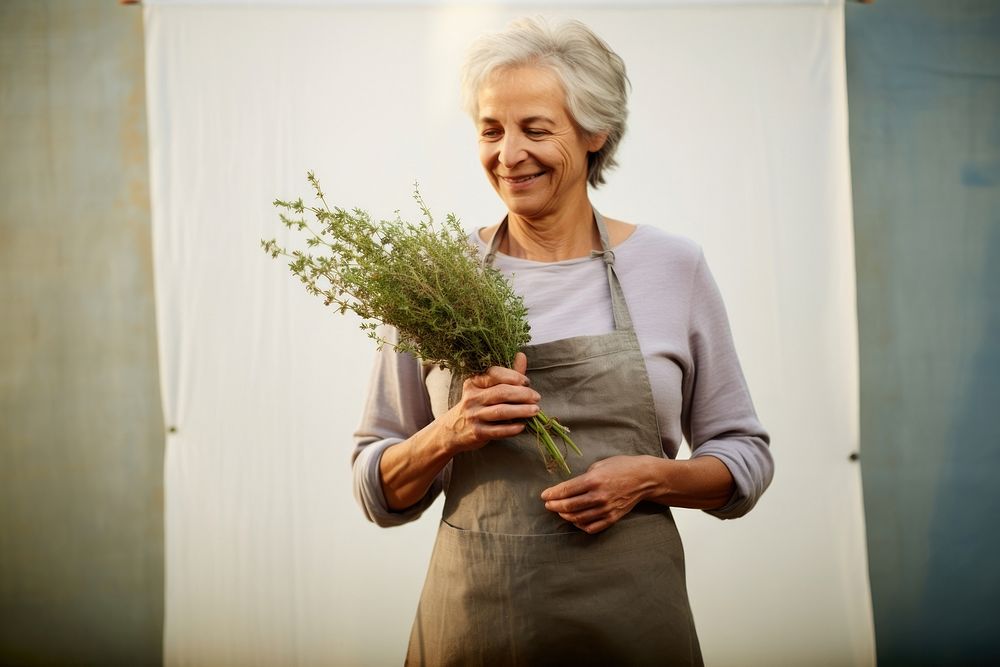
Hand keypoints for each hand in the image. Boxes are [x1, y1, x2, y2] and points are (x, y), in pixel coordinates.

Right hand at [439, 352, 539, 453]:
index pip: (494, 374)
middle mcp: (472, 397)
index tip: (527, 382)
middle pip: (501, 392)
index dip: (513, 376)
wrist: (453, 430)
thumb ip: (506, 374)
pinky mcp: (477, 432)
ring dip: (521, 410)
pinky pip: (498, 430)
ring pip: (501, 411)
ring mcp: (473, 415)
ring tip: (535, 410)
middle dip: (522, 394)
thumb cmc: (476, 405)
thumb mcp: (486, 388)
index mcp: (474, 382)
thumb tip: (521, 355)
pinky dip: (512, 428)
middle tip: (537, 397)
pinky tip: (522, 426)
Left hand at [540, 455, 657, 533]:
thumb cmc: (621, 466)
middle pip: (569, 506)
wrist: (644, 478)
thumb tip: (569, 488)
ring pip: (578, 519)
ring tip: (560, 511)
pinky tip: (576, 520)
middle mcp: (598, 496)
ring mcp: (606, 509)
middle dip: (554, 506)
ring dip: (565, 516)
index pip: (566, 490)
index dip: (552, 494)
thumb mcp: (599, 465)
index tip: (544, 495)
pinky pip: (592, 527)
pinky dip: (580, 526)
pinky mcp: (613, 518)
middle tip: (548, 504)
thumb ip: (584, 477)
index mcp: (593, 480)